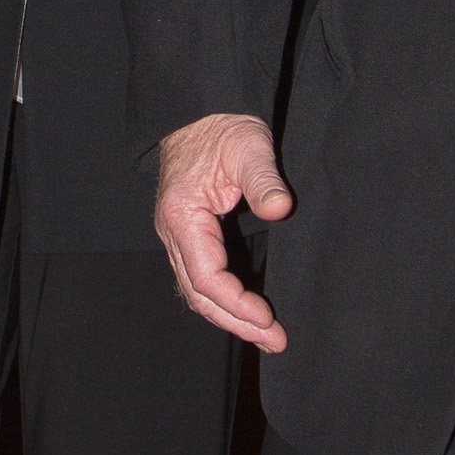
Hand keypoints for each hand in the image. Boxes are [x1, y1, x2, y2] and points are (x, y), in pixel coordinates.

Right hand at [155, 112, 293, 349]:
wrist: (203, 113)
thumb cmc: (225, 128)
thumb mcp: (250, 146)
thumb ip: (264, 180)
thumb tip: (281, 208)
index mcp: (182, 215)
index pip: (205, 277)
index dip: (236, 303)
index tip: (268, 318)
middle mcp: (173, 232)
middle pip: (199, 294)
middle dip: (237, 322)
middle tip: (276, 341)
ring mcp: (178, 236)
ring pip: (197, 291)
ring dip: (230, 317)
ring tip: (267, 336)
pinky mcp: (190, 236)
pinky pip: (201, 278)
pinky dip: (223, 301)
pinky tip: (248, 313)